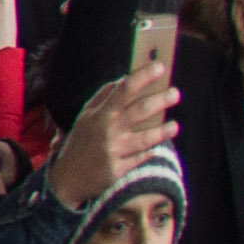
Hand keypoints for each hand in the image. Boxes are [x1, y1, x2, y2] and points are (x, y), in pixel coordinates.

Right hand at [50, 66, 179, 214]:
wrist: (68, 177)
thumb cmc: (81, 142)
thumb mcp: (86, 117)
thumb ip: (104, 98)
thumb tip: (123, 80)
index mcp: (98, 114)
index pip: (123, 90)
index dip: (142, 77)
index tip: (159, 67)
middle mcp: (106, 130)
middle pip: (138, 111)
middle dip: (159, 100)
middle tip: (175, 93)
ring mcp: (113, 150)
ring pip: (145, 138)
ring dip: (163, 131)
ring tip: (175, 126)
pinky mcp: (118, 169)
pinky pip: (141, 158)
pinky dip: (149, 153)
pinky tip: (156, 149)